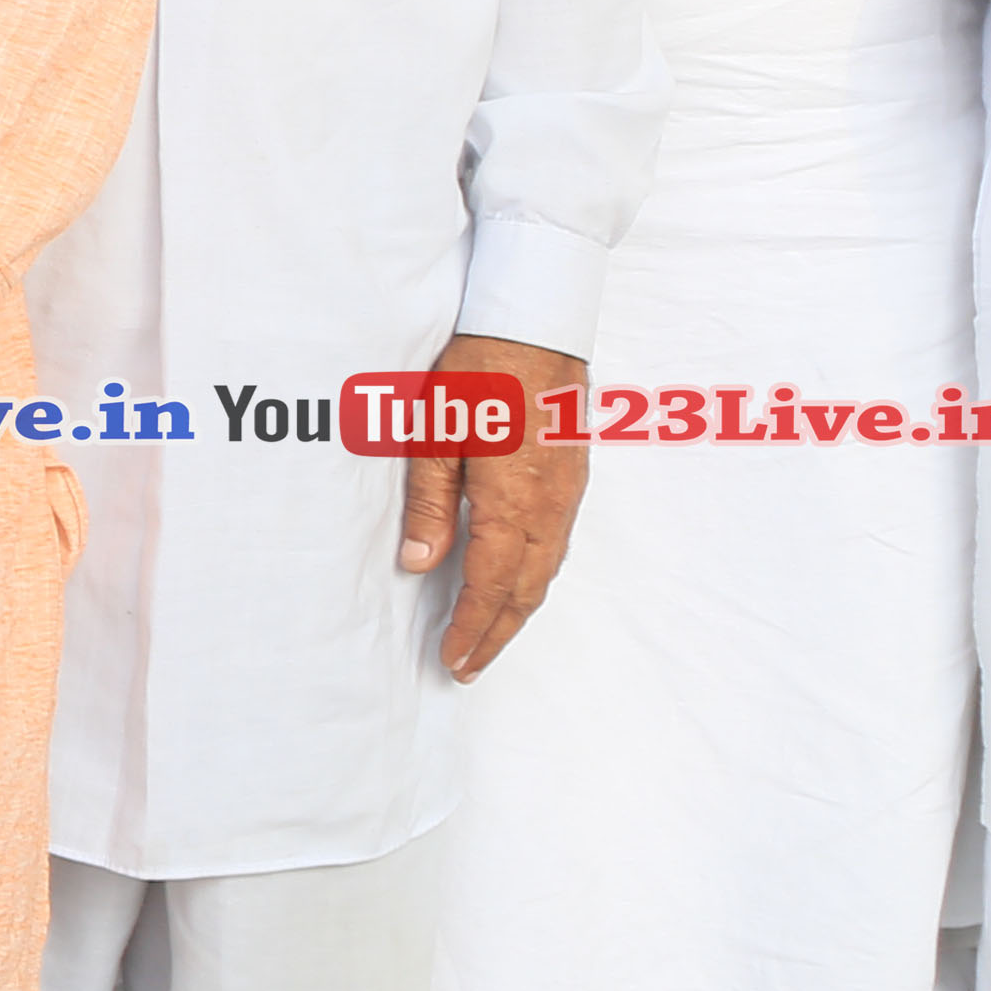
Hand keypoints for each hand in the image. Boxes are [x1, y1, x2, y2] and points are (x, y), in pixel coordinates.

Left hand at [413, 334, 591, 677]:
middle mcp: (549, 505)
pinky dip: (535, 576)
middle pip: (527, 589)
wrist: (536, 325)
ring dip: (517, 608)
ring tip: (488, 637)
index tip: (453, 658)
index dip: (472, 627)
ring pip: (546, 570)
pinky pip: (557, 544)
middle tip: (468, 666)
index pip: (490, 583)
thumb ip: (429, 503)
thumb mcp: (434, 435)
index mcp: (512, 500)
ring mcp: (567, 492)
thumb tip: (418, 562)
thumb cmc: (479, 371)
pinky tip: (518, 583)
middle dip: (497, 632)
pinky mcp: (572, 477)